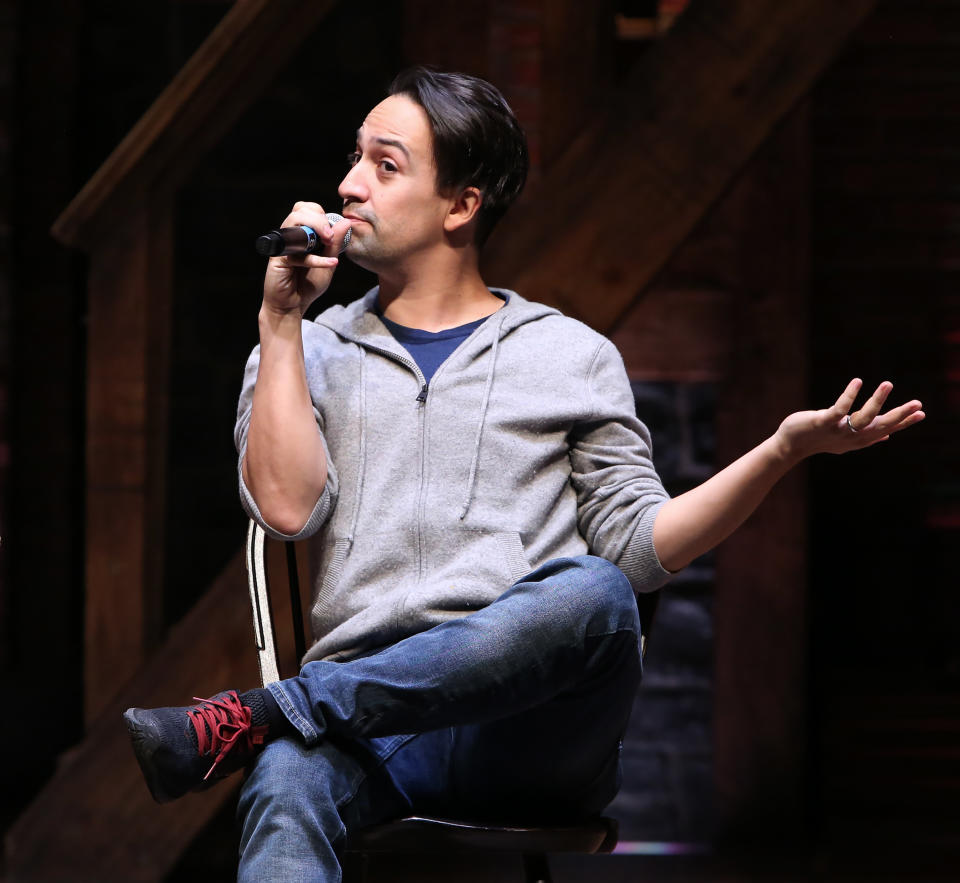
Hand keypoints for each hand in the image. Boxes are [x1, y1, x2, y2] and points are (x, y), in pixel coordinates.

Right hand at [262, 201, 351, 315]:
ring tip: (328, 240)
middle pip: (299, 209)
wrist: (293, 306)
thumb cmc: (307, 285)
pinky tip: (331, 264)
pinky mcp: (279, 260)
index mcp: (301, 234)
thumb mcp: (328, 263)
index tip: (334, 232)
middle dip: (318, 218)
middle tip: (330, 235)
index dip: (321, 215)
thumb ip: (335, 244)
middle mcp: (290, 237)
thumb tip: (345, 222)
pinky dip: (316, 259)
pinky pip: (298, 254)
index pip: (308, 210)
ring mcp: (283, 246)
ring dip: (315, 226)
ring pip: (293, 221)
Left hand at [774, 378, 924, 461]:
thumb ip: (866, 437)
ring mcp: (838, 430)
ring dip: (877, 401)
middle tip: (918, 403)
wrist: (790, 445)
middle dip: (900, 415)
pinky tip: (857, 382)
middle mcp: (852, 437)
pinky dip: (849, 396)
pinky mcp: (823, 423)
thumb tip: (888, 436)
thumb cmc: (818, 439)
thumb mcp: (845, 441)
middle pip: (880, 426)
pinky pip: (839, 409)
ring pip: (863, 418)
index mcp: (859, 439)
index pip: (886, 430)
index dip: (903, 423)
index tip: (922, 413)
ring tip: (888, 384)